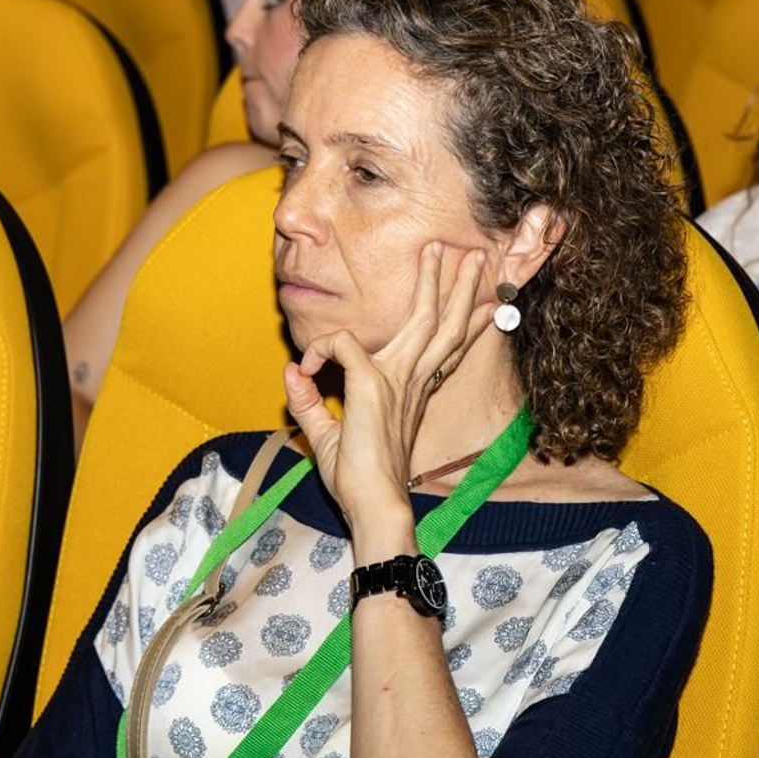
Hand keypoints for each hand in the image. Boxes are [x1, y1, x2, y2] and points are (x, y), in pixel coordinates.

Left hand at [284, 243, 493, 534]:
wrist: (373, 506)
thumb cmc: (357, 481)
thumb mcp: (327, 438)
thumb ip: (308, 404)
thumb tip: (291, 373)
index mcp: (409, 391)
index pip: (435, 347)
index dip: (403, 339)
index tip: (364, 352)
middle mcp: (410, 381)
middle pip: (440, 322)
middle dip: (454, 285)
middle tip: (467, 254)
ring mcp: (396, 381)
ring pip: (425, 320)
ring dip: (436, 284)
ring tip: (446, 251)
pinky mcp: (372, 386)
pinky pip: (342, 344)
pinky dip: (321, 348)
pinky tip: (307, 363)